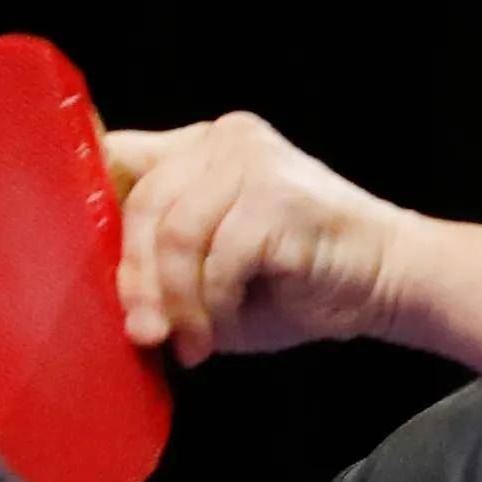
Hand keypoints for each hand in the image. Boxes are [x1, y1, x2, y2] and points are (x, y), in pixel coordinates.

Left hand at [108, 113, 415, 366]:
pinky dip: (218, 305)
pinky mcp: (276, 194)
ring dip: (178, 301)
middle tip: (147, 333)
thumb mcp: (212, 270)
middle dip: (136, 281)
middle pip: (141, 204)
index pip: (121, 160)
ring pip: (175, 234)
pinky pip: (219, 258)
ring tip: (195, 341)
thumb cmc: (299, 283)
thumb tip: (110, 297)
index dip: (94, 211)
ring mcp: (253, 160)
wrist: (387, 284)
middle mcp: (225, 140)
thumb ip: (161, 263)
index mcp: (203, 148)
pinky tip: (227, 329)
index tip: (95, 270)